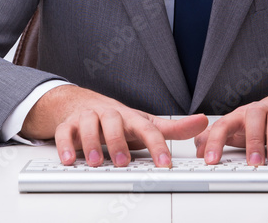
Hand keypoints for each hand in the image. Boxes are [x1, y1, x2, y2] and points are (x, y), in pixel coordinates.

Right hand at [21, 85, 207, 167]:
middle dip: (117, 142)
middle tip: (122, 162)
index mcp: (130, 117)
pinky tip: (69, 160)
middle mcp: (109, 115)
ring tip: (95, 163)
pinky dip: (65, 145)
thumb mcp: (145, 123)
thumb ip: (173, 128)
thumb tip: (203, 122)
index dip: (157, 145)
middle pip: (113, 122)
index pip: (147, 128)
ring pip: (88, 125)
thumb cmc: (118, 120)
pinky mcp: (68, 125)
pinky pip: (64, 132)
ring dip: (91, 144)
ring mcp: (87, 118)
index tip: (164, 163)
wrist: (82, 104)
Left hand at [194, 90, 267, 165]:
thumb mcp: (238, 128)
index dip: (215, 141)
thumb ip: (216, 137)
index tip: (210, 160)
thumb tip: (198, 149)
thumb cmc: (262, 120)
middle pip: (253, 117)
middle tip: (253, 163)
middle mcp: (260, 109)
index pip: (224, 124)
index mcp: (241, 114)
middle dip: (252, 140)